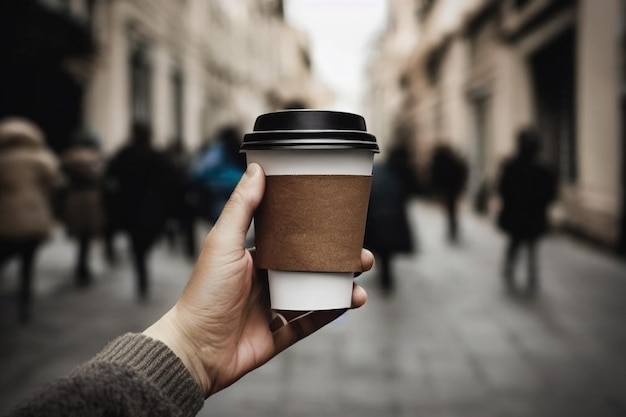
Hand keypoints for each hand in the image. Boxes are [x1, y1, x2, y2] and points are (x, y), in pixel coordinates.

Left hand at [144, 163, 371, 397]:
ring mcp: (272, 309)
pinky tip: (348, 303)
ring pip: (314, 294)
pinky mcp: (277, 335)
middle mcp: (264, 281)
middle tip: (360, 255)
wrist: (193, 350)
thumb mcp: (223, 243)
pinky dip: (330, 312)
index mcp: (253, 258)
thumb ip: (241, 207)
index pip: (289, 240)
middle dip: (336, 260)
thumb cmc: (203, 294)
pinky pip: (310, 322)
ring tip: (359, 282)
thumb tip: (256, 169)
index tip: (337, 222)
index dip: (314, 232)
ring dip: (340, 287)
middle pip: (308, 267)